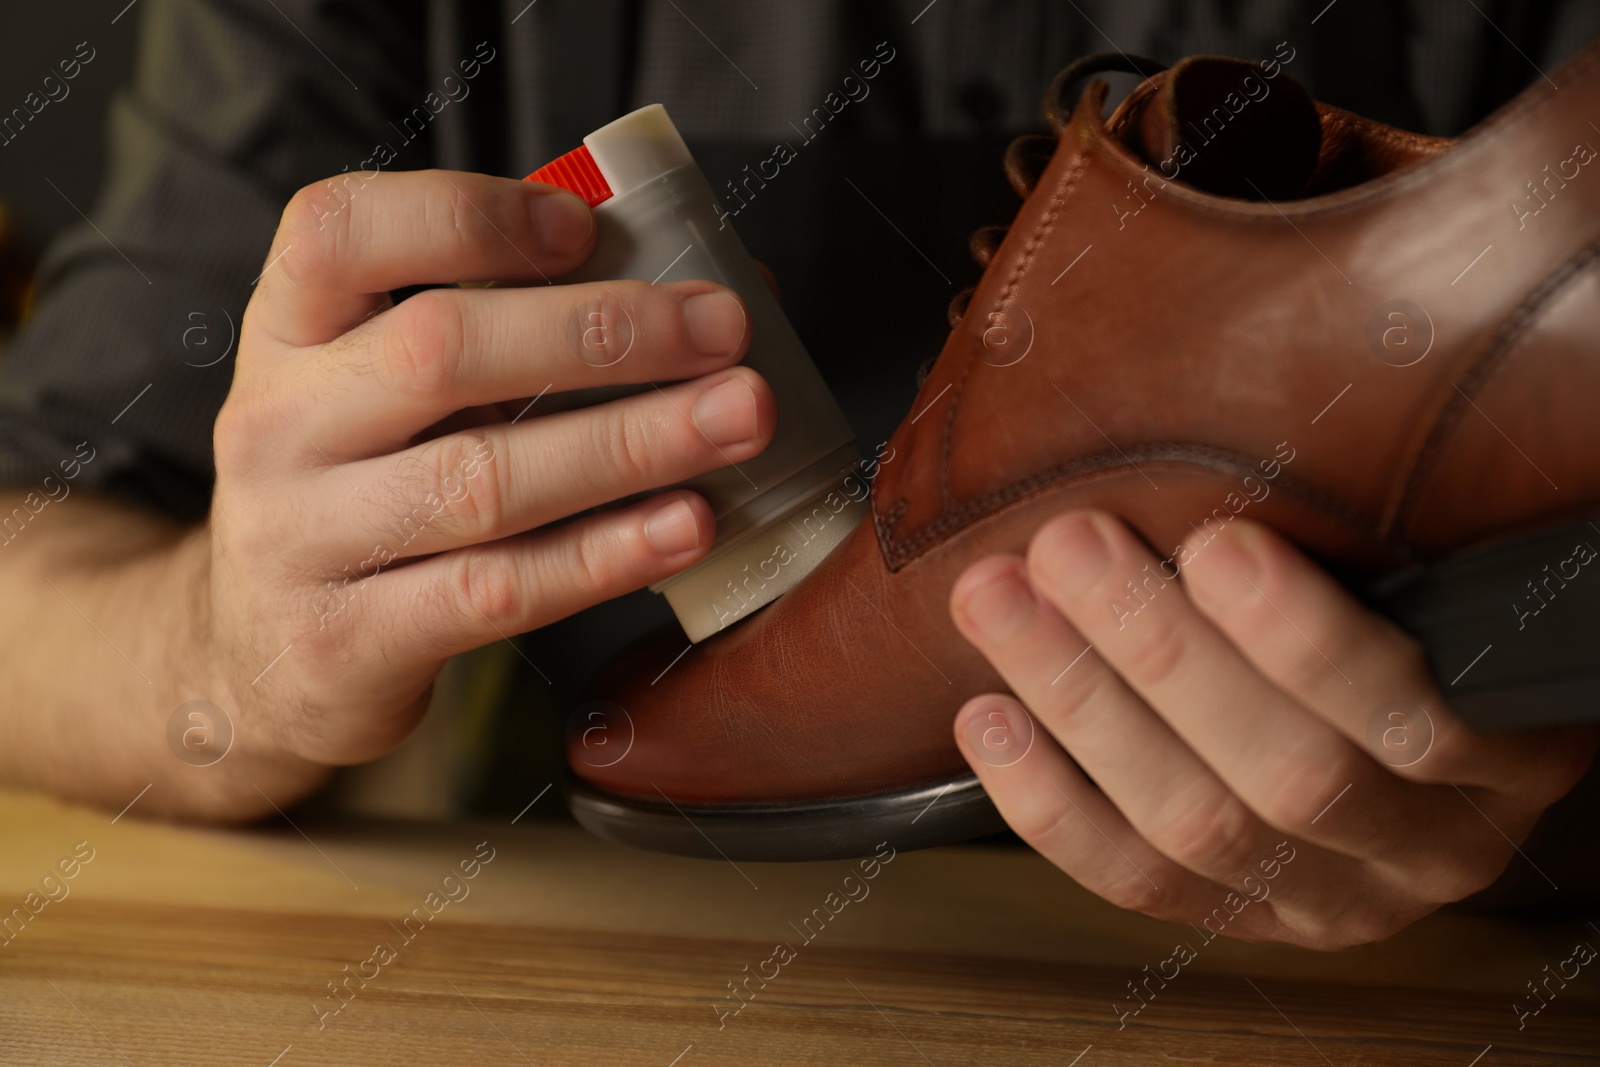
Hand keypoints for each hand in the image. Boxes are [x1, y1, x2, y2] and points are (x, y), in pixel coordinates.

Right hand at [186, 170, 772, 811]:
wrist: (255, 658)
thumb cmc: (365, 491)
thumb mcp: (387, 394)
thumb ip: (508, 335)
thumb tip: (700, 296)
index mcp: (289, 332)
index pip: (340, 233)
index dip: (466, 217)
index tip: (585, 227)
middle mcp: (281, 425)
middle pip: (439, 351)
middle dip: (601, 333)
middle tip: (721, 328)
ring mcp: (303, 540)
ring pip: (483, 479)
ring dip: (631, 442)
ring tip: (739, 419)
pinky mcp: (350, 642)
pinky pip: (498, 590)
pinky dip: (606, 554)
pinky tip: (688, 525)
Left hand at [949, 511, 1597, 948]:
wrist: (1431, 746)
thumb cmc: (1422, 621)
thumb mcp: (1439, 576)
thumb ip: (1378, 535)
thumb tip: (1262, 401)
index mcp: (1509, 750)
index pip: (1411, 715)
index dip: (1305, 641)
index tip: (1215, 544)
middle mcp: (1428, 844)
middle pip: (1286, 774)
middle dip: (1157, 650)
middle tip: (1066, 545)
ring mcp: (1332, 898)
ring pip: (1195, 824)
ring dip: (1081, 705)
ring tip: (999, 603)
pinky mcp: (1241, 921)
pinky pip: (1135, 880)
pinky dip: (1050, 802)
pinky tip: (991, 717)